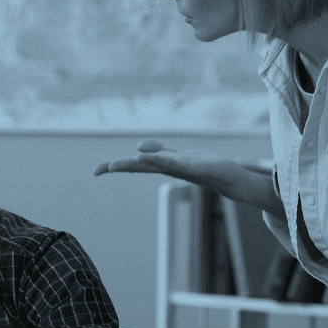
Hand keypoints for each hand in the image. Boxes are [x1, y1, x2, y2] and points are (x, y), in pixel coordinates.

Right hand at [93, 139, 236, 185]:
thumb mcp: (179, 156)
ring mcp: (183, 168)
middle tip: (100, 170)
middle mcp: (170, 168)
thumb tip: (137, 148)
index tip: (95, 172)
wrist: (232, 179)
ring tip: (126, 161)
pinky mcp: (198, 167)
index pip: (136, 165)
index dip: (115, 166)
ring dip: (143, 163)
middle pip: (142, 166)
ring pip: (158, 164)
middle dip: (120, 166)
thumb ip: (160, 151)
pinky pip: (179, 163)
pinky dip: (167, 161)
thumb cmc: (205, 168)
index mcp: (163, 165)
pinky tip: (160, 158)